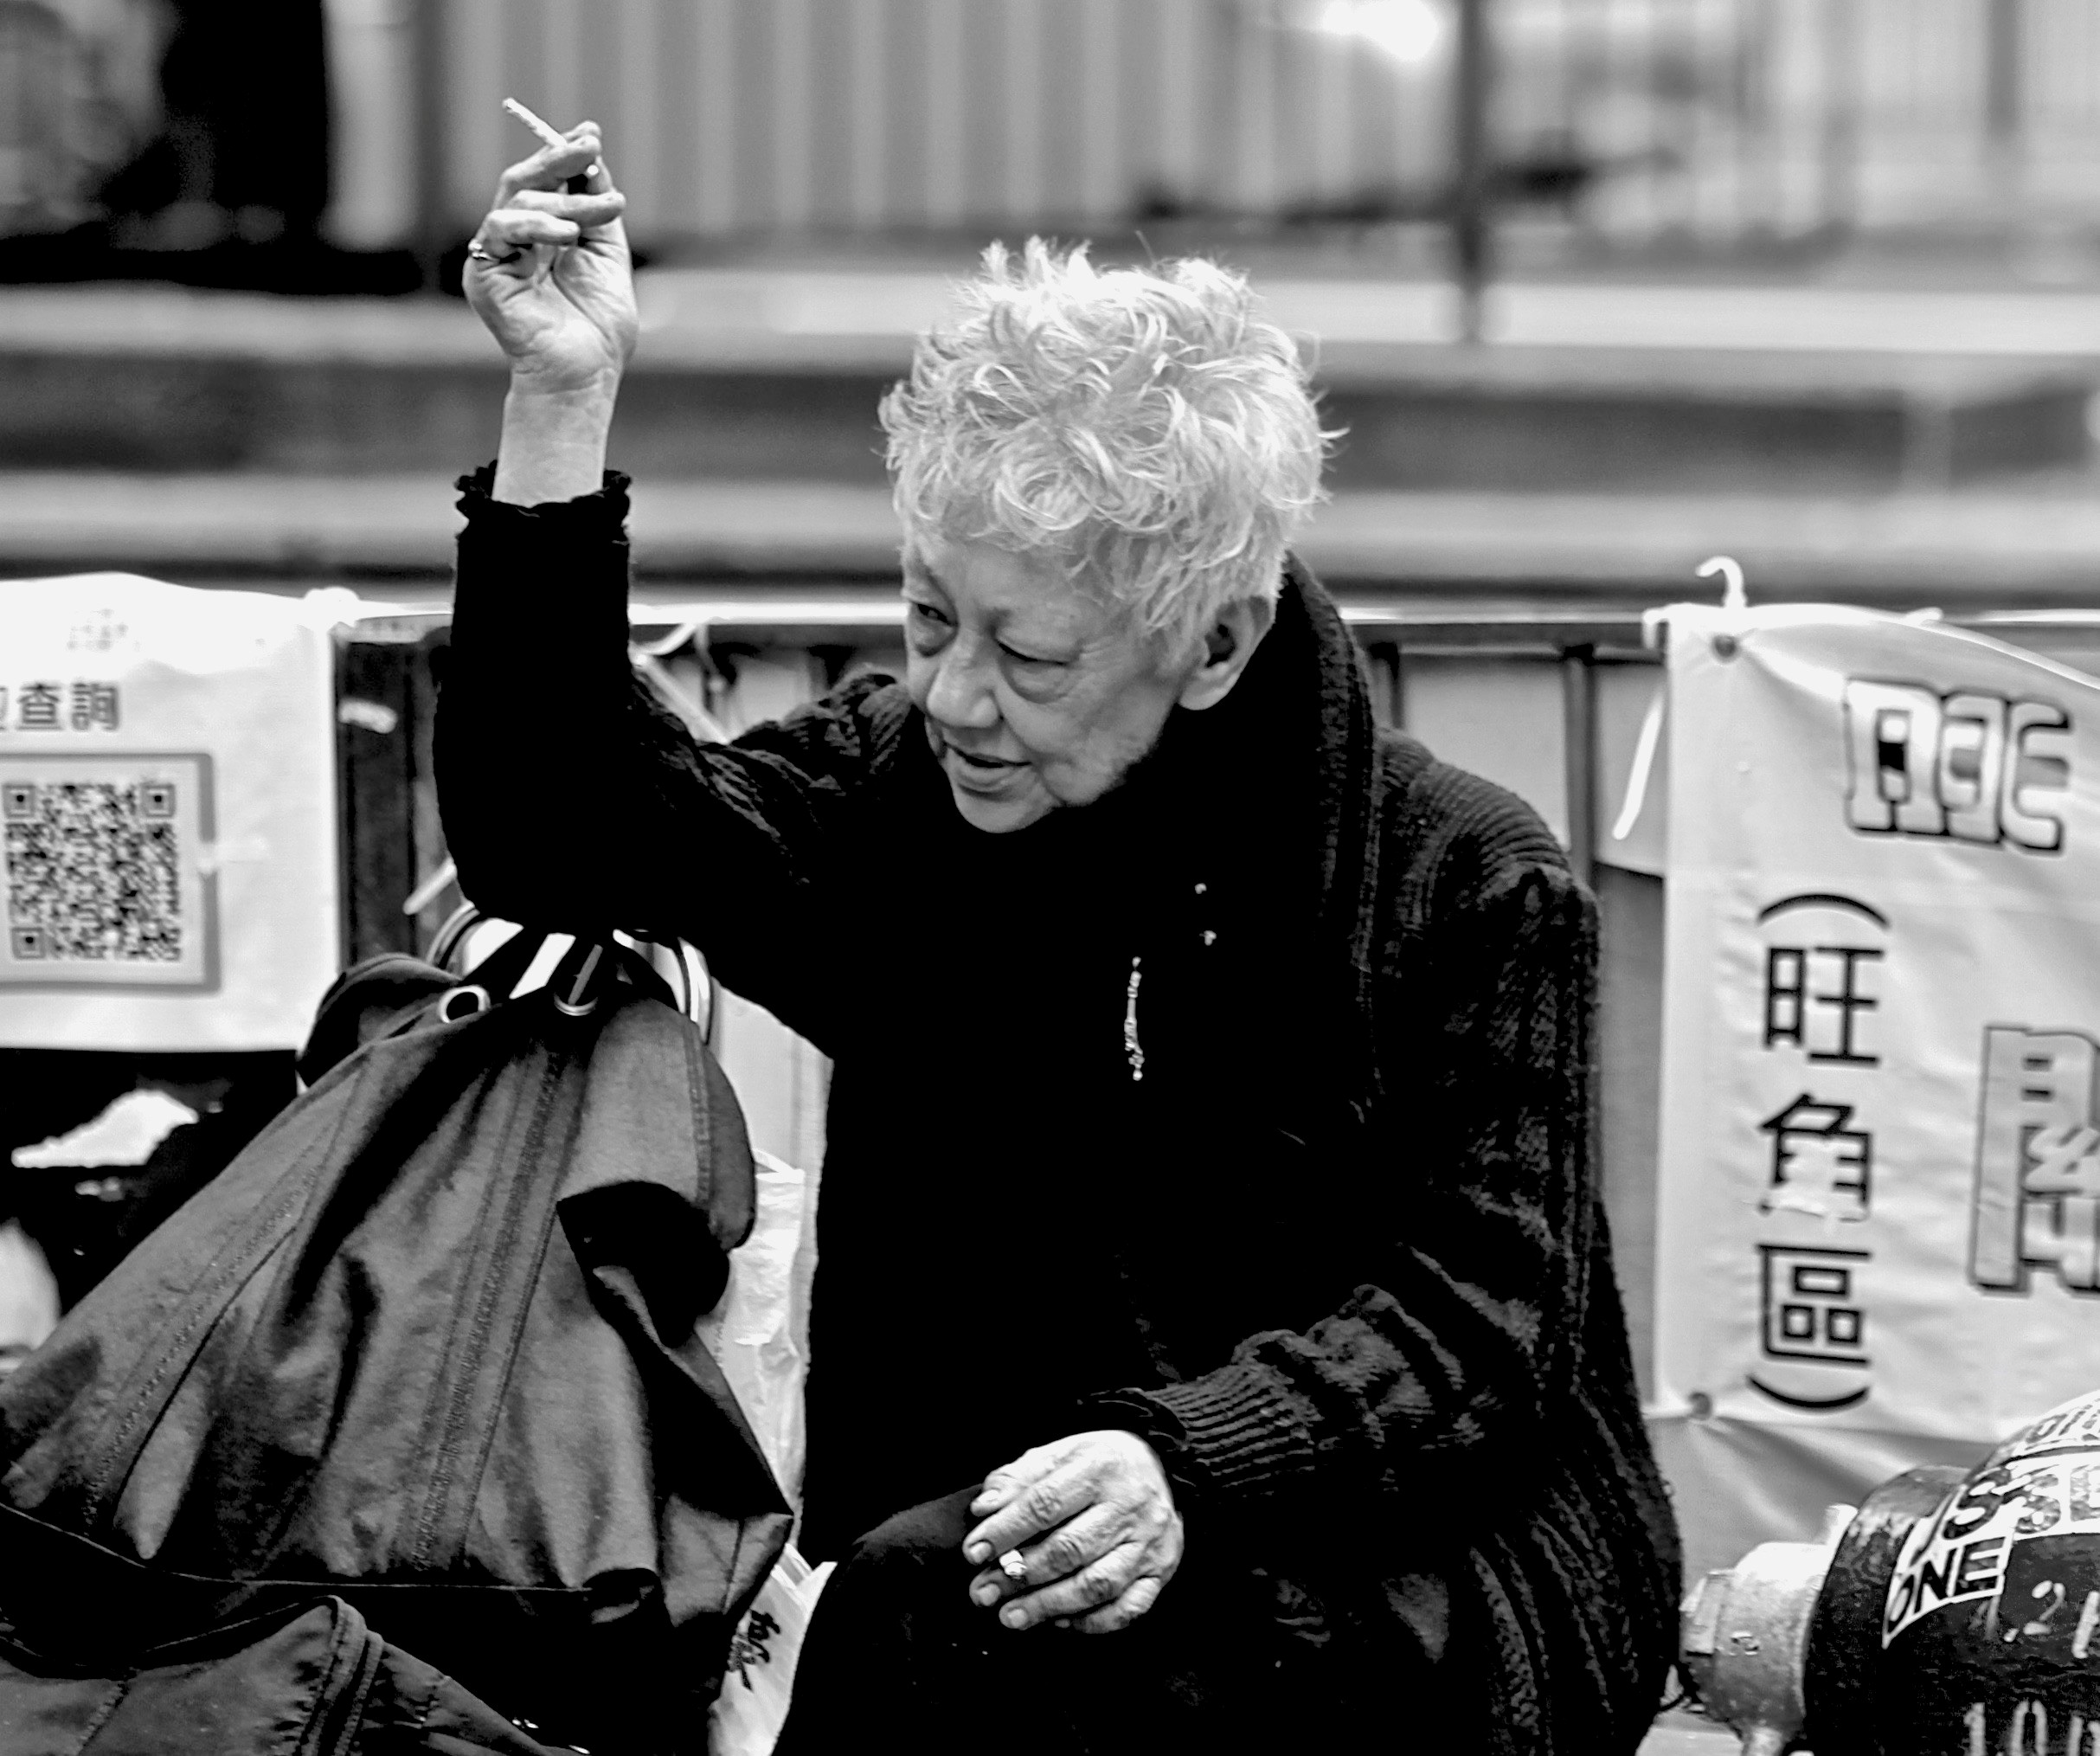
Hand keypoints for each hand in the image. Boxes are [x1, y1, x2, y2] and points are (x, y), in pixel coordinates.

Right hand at [465, 120, 636, 394]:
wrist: (586, 374)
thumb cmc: (598, 327)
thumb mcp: (607, 255)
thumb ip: (598, 210)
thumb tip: (594, 160)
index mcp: (541, 235)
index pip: (546, 182)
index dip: (563, 154)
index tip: (591, 135)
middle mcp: (514, 241)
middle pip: (525, 182)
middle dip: (558, 158)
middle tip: (590, 146)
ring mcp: (495, 256)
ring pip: (520, 201)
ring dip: (567, 201)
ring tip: (609, 210)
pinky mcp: (482, 274)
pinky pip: (501, 230)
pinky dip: (536, 225)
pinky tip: (569, 237)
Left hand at [962, 1430, 1184, 1634]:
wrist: (1163, 1466)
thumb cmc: (1100, 1463)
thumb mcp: (1060, 1452)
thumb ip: (1019, 1478)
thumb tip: (984, 1509)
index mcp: (1100, 1467)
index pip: (1045, 1503)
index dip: (1006, 1531)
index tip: (974, 1552)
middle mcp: (1129, 1506)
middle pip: (1069, 1549)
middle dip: (1020, 1576)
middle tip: (984, 1593)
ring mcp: (1148, 1543)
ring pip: (1097, 1585)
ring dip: (1048, 1606)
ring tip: (1011, 1616)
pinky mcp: (1161, 1571)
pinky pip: (1128, 1608)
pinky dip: (1091, 1622)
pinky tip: (1059, 1622)